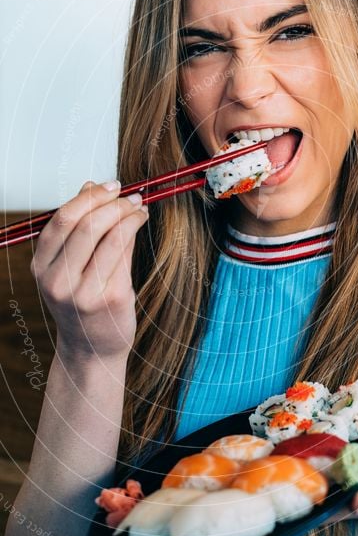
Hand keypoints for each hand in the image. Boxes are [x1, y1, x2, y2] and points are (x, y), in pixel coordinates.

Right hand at [30, 179, 148, 361]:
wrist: (91, 349)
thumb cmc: (82, 301)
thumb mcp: (69, 266)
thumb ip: (80, 226)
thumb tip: (91, 186)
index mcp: (41, 267)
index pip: (62, 220)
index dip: (90, 197)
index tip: (111, 186)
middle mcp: (57, 280)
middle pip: (86, 226)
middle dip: (113, 204)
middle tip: (131, 196)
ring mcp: (83, 292)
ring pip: (110, 238)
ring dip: (129, 216)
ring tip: (139, 209)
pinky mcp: (110, 299)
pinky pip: (125, 255)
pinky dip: (134, 233)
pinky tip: (139, 225)